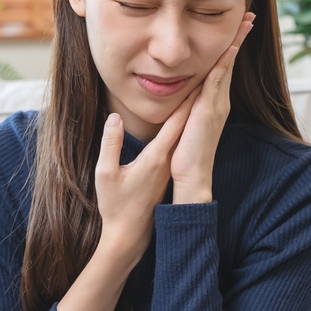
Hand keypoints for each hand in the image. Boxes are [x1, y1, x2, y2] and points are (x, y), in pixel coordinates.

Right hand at [94, 88, 200, 260]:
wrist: (128, 235)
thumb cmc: (115, 206)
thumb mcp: (105, 173)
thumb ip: (110, 143)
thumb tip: (114, 118)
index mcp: (156, 157)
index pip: (175, 123)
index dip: (186, 101)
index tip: (198, 80)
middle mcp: (166, 160)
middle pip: (184, 124)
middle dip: (193, 99)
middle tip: (204, 75)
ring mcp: (166, 167)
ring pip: (181, 133)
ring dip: (189, 111)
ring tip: (196, 88)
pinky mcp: (163, 172)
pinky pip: (175, 142)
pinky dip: (180, 125)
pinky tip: (181, 117)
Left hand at [170, 12, 255, 202]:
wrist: (191, 175)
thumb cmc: (186, 152)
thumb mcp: (187, 121)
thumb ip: (189, 106)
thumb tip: (185, 93)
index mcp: (214, 102)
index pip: (223, 67)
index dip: (230, 46)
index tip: (238, 26)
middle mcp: (220, 100)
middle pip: (230, 62)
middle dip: (239, 37)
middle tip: (249, 16)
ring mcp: (217, 105)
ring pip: (227, 67)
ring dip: (235, 44)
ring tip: (244, 23)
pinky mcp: (209, 111)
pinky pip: (218, 82)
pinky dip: (224, 64)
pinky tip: (228, 49)